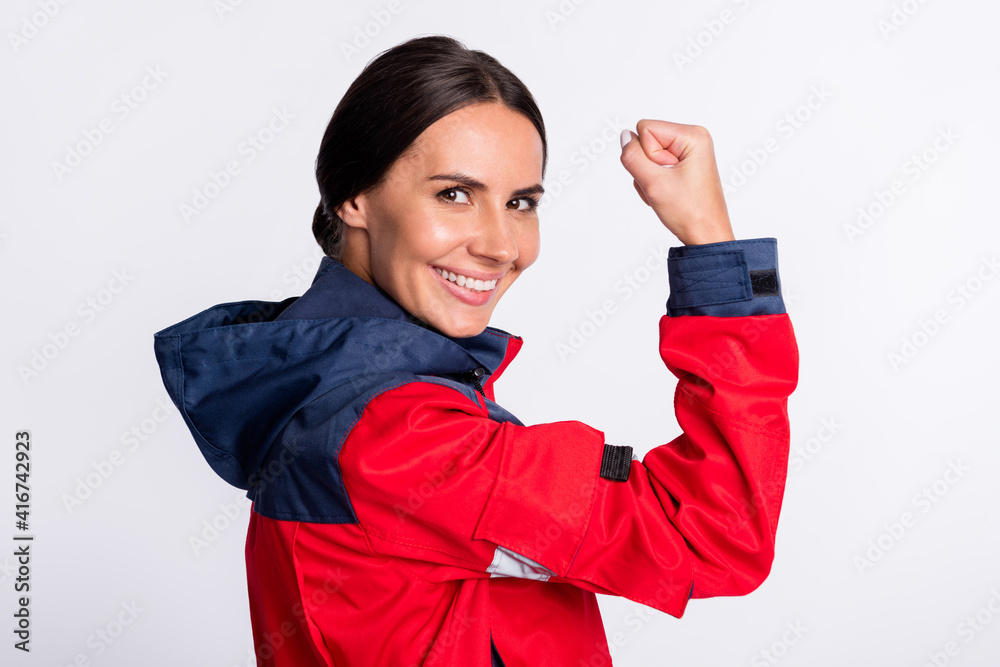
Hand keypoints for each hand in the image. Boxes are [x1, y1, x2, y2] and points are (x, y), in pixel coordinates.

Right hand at [619, 120, 734, 245]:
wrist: (706, 235)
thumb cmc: (690, 212)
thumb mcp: (654, 184)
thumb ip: (633, 157)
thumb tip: (624, 136)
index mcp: (692, 135)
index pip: (645, 129)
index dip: (646, 156)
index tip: (665, 176)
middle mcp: (692, 138)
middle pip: (646, 141)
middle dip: (647, 167)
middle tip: (665, 187)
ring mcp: (688, 152)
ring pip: (647, 156)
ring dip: (650, 178)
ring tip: (667, 192)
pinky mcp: (683, 164)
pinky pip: (654, 166)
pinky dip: (654, 182)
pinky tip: (668, 194)